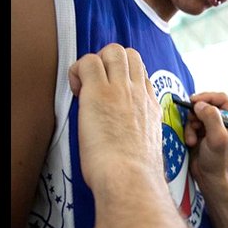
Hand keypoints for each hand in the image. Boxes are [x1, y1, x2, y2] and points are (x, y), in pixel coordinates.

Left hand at [68, 43, 162, 190]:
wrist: (131, 177)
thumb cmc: (135, 174)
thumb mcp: (148, 149)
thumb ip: (141, 135)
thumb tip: (128, 139)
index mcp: (151, 107)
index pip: (141, 75)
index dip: (124, 78)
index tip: (111, 96)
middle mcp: (139, 93)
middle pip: (131, 55)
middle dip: (110, 62)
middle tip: (97, 84)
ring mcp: (121, 90)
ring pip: (113, 50)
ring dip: (95, 62)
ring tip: (85, 86)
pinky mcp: (99, 93)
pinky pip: (87, 61)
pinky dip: (77, 70)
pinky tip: (77, 91)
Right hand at [183, 92, 227, 187]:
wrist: (211, 179)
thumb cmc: (219, 161)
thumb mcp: (218, 138)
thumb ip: (211, 118)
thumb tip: (199, 104)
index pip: (221, 98)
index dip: (207, 97)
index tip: (193, 101)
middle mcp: (226, 120)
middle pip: (207, 104)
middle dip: (197, 114)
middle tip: (192, 123)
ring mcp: (213, 126)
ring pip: (197, 114)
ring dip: (191, 125)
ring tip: (192, 140)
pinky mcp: (202, 133)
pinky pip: (192, 124)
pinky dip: (189, 132)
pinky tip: (191, 143)